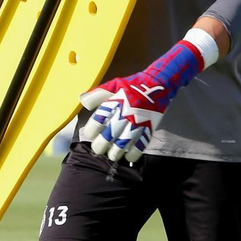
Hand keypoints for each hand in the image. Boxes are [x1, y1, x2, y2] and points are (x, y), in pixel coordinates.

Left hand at [78, 32, 215, 162]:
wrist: (158, 85)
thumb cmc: (133, 85)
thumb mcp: (114, 84)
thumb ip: (97, 93)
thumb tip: (82, 101)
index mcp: (114, 102)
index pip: (97, 120)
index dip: (91, 131)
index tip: (90, 135)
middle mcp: (124, 114)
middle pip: (108, 136)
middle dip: (100, 146)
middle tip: (99, 149)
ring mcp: (137, 123)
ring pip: (122, 144)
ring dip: (114, 153)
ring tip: (111, 155)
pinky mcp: (149, 128)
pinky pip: (140, 146)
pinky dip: (133, 154)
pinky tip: (128, 156)